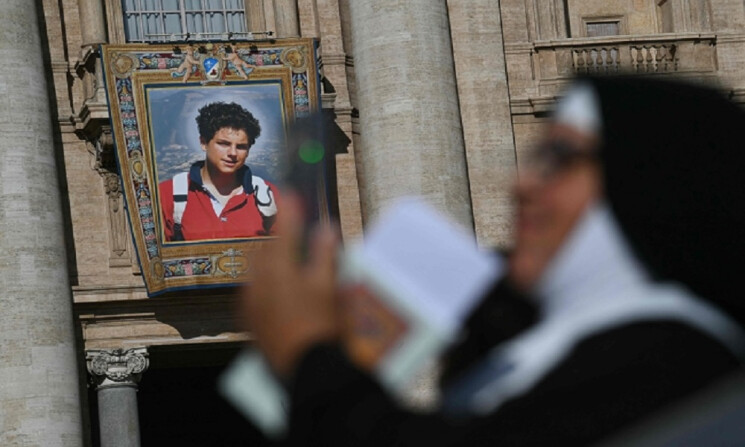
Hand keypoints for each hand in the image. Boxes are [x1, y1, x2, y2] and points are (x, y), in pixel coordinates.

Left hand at [243, 194, 339, 379]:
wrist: (306, 369)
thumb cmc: (321, 326)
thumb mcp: (329, 287)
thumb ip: (325, 255)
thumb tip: (325, 229)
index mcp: (279, 269)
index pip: (284, 230)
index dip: (289, 210)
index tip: (291, 193)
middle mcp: (258, 282)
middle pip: (265, 250)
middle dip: (278, 239)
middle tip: (294, 233)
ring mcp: (251, 302)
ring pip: (257, 272)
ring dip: (272, 262)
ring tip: (291, 265)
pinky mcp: (250, 320)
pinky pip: (254, 292)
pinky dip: (266, 284)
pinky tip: (281, 292)